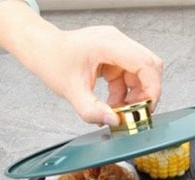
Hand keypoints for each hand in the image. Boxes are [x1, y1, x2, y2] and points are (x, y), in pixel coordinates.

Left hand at [35, 25, 163, 125]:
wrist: (42, 50)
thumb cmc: (53, 61)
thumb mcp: (72, 92)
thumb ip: (93, 111)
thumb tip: (114, 121)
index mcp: (107, 44)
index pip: (145, 63)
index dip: (152, 88)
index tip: (146, 108)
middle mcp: (116, 41)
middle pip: (149, 66)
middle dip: (146, 92)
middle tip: (135, 111)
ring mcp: (116, 47)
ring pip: (141, 73)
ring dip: (135, 95)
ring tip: (119, 110)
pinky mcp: (114, 56)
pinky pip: (130, 76)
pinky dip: (125, 93)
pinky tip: (113, 103)